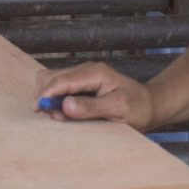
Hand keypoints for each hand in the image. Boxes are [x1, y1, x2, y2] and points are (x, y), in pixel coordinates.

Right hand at [35, 62, 154, 128]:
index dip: (47, 94)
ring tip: (60, 117)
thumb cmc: (138, 107)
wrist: (149, 105)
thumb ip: (92, 107)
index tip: (39, 109)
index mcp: (95, 73)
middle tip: (55, 118)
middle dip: (46, 96)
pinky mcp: (80, 84)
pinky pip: (58, 88)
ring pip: (51, 81)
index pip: (61, 80)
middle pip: (50, 77)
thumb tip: (65, 106)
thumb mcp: (118, 109)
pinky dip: (54, 100)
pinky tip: (64, 113)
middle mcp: (85, 70)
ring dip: (49, 98)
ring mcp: (82, 76)